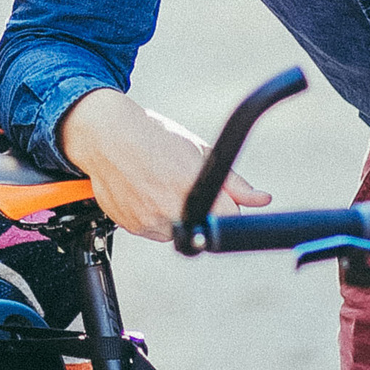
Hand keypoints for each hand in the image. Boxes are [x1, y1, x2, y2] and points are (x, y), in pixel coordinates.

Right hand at [58, 87, 271, 240]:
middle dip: (202, 211)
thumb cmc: (153, 136)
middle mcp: (170, 210)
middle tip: (182, 183)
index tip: (219, 196)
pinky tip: (146, 191)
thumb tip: (262, 200)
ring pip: (178, 233)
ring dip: (177, 217)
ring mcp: (149, 221)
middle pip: (203, 228)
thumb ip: (234, 183)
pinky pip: (154, 231)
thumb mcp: (200, 152)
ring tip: (161, 185)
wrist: (106, 135)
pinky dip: (154, 217)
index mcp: (192, 189)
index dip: (227, 206)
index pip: (229, 219)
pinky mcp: (131, 227)